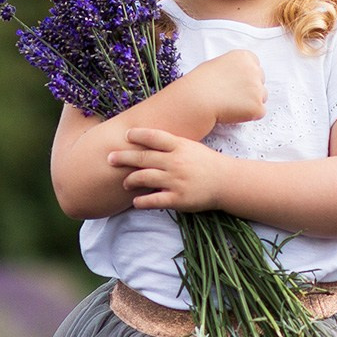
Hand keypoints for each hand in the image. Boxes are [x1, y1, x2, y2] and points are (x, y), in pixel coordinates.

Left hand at [111, 127, 233, 212]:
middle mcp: (176, 162)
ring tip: (125, 182)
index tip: (126, 135)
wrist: (226, 182)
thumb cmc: (206, 163)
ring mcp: (176, 181)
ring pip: (145, 178)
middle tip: (109, 158)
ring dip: (130, 180)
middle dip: (124, 157)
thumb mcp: (191, 147)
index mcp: (180, 146)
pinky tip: (135, 201)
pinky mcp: (178, 199)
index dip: (138, 135)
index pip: (155, 137)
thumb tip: (146, 140)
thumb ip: (170, 144)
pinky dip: (141, 201)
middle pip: (144, 157)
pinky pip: (154, 200)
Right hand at [181, 51, 265, 124]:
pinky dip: (249, 116)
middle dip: (250, 89)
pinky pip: (259, 112)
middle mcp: (254, 70)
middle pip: (260, 82)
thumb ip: (232, 68)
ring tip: (231, 104)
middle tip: (233, 96)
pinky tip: (233, 113)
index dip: (246, 77)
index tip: (237, 83)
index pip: (255, 66)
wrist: (197, 99)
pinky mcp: (257, 106)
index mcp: (244, 57)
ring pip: (261, 97)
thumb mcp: (216, 65)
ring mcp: (258, 89)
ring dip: (250, 102)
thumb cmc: (200, 82)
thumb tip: (235, 77)